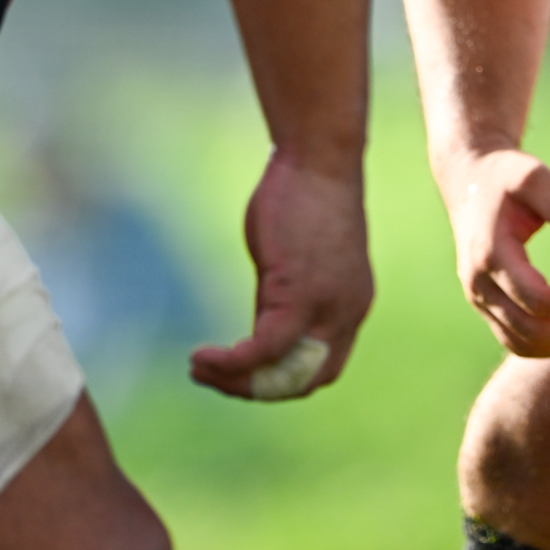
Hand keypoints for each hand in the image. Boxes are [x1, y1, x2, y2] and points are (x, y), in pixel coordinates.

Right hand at [191, 148, 372, 400]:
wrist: (318, 160)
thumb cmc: (304, 198)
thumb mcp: (297, 263)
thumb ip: (284, 301)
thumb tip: (260, 331)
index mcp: (350, 308)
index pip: (321, 370)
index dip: (281, 383)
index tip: (242, 374)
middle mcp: (345, 314)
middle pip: (304, 381)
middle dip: (255, 389)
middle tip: (213, 377)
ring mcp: (327, 307)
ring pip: (283, 373)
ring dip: (237, 382)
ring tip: (199, 370)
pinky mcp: (300, 293)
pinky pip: (265, 348)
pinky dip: (232, 362)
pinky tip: (202, 357)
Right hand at [436, 145, 549, 355]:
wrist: (468, 177)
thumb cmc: (507, 175)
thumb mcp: (536, 179)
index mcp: (490, 254)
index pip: (536, 299)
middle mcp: (478, 283)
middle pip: (529, 329)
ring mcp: (478, 296)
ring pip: (520, 342)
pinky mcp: (485, 301)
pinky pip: (514, 338)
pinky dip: (546, 345)